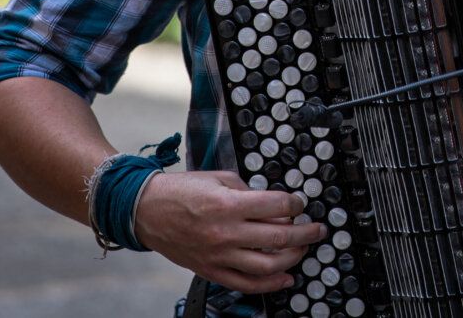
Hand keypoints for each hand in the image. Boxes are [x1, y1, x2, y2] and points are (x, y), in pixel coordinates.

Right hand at [133, 171, 326, 293]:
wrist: (147, 211)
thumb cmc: (181, 191)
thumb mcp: (219, 178)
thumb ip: (247, 190)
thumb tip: (272, 204)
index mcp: (229, 204)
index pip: (277, 207)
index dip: (296, 205)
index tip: (301, 205)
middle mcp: (226, 232)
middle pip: (279, 238)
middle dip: (305, 234)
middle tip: (316, 230)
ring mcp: (219, 255)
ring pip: (267, 265)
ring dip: (293, 258)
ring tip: (303, 250)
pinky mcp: (211, 270)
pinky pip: (246, 284)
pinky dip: (270, 284)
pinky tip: (286, 278)